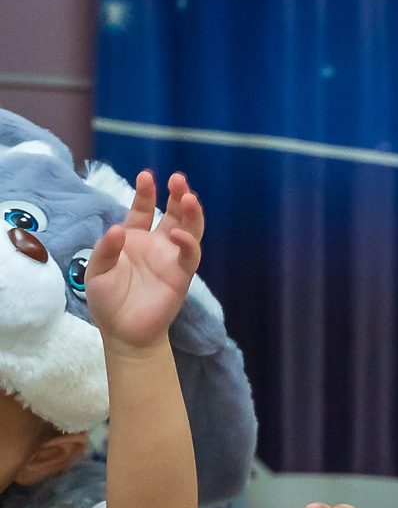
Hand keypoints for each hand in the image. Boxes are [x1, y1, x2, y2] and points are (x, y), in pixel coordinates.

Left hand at [83, 171, 201, 352]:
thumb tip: (119, 229)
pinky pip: (190, 256)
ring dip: (192, 214)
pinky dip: (188, 243)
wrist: (122, 331)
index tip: (148, 176)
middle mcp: (157, 245)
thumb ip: (106, 249)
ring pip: (189, 230)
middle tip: (179, 179)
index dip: (146, 193)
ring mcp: (171, 259)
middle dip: (178, 195)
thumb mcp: (97, 271)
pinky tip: (179, 234)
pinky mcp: (181, 275)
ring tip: (190, 197)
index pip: (143, 210)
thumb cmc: (107, 301)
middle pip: (173, 214)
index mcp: (135, 239)